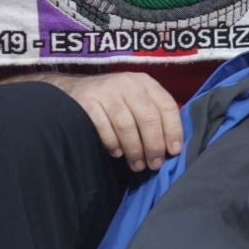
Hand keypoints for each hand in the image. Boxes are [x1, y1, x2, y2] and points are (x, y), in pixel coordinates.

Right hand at [54, 71, 182, 171]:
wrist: (75, 89)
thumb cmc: (115, 101)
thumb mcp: (137, 99)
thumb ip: (155, 116)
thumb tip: (172, 147)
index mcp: (145, 82)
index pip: (167, 106)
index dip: (173, 131)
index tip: (173, 152)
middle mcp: (128, 83)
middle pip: (148, 117)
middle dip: (154, 145)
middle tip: (155, 164)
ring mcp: (106, 91)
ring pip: (126, 125)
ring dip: (134, 149)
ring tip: (137, 165)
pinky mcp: (87, 101)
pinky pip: (103, 127)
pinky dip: (112, 143)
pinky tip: (116, 154)